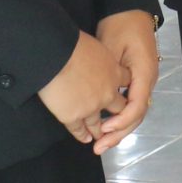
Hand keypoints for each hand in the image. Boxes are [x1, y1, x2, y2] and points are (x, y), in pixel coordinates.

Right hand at [37, 31, 129, 145]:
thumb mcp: (95, 45)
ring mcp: (91, 107)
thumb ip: (98, 56)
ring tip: (98, 137)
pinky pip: (79, 130)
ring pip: (98, 124)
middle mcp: (107, 93)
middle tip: (114, 121)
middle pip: (118, 108)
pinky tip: (83, 138)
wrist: (56, 56)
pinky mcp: (73, 116)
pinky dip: (81, 135)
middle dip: (117, 115)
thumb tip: (92, 55)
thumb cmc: (72, 44)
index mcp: (113, 72)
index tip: (121, 92)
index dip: (123, 87)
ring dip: (98, 131)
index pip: (126, 83)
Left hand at [91, 11, 161, 151]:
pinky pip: (131, 104)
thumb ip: (111, 74)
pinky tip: (106, 126)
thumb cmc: (120, 27)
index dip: (121, 121)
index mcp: (144, 73)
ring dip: (119, 129)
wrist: (129, 12)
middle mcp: (148, 81)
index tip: (104, 129)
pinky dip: (120, 118)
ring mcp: (144, 82)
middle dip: (119, 133)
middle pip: (137, 115)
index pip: (137, 106)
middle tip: (98, 147)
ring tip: (101, 143)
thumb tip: (104, 99)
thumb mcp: (112, 49)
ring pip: (135, 112)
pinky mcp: (137, 81)